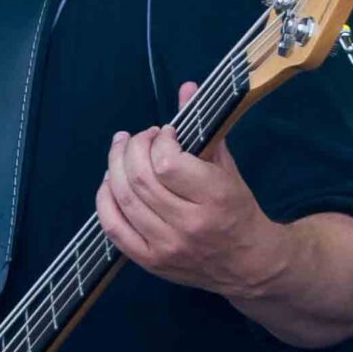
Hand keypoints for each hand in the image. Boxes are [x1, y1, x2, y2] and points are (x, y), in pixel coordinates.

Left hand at [96, 79, 287, 300]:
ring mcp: (166, 246)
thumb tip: (186, 87)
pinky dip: (104, 200)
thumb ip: (202, 129)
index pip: (167, 163)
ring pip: (123, 200)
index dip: (159, 140)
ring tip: (121, 152)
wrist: (247, 263)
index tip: (165, 133)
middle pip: (139, 179)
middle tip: (138, 138)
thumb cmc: (237, 209)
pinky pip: (113, 228)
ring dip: (115, 168)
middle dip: (132, 148)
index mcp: (214, 197)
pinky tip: (110, 182)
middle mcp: (188, 224)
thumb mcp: (226, 167)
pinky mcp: (150, 262)